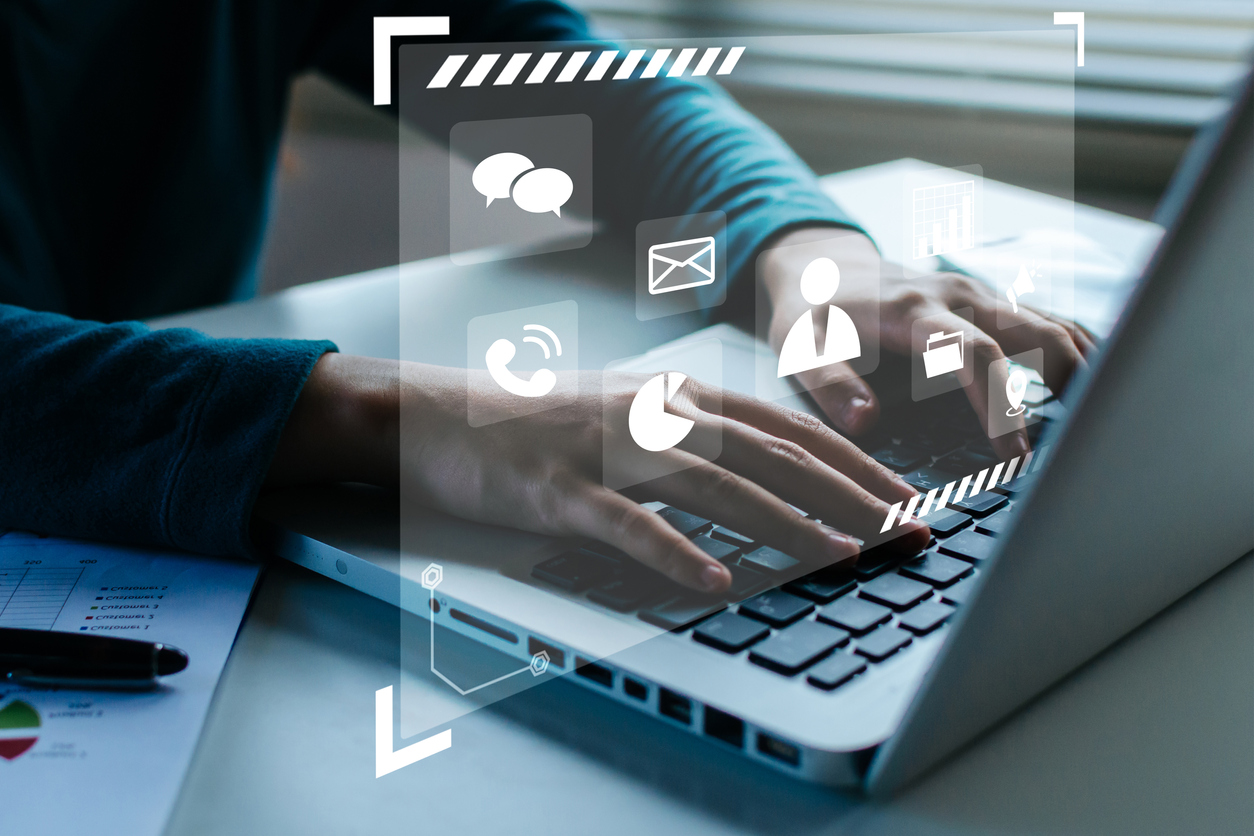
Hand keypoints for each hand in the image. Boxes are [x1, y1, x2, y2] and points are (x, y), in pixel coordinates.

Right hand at [268, 354, 928, 593]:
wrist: (444, 415)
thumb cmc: (545, 422)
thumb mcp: (633, 412)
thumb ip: (699, 435)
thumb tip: (774, 476)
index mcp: (679, 395)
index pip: (786, 429)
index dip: (853, 463)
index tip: (908, 497)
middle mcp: (655, 413)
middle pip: (770, 455)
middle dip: (849, 495)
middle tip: (908, 531)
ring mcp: (609, 450)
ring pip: (714, 485)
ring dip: (786, 522)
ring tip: (844, 555)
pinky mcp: (561, 491)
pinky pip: (627, 525)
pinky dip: (675, 552)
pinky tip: (716, 581)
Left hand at [760, 227, 1098, 457]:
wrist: (821, 265)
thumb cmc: (812, 314)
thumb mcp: (800, 349)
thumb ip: (830, 385)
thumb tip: (866, 422)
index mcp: (915, 310)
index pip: (975, 354)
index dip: (1001, 403)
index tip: (1017, 454)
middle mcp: (960, 297)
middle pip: (1037, 333)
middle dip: (1070, 384)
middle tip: (1085, 444)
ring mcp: (982, 296)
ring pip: (1055, 324)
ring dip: (1086, 368)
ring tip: (1108, 423)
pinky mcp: (992, 304)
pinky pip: (1050, 323)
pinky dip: (1078, 354)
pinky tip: (1097, 389)